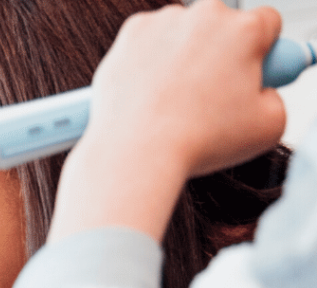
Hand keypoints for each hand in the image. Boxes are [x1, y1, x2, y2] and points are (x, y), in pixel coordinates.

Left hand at [50, 1, 285, 244]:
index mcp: (246, 30)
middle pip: (221, 27)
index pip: (266, 25)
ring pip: (182, 34)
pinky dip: (147, 63)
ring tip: (171, 103)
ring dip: (181, 58)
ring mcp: (166, 22)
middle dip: (217, 55)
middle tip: (204, 97)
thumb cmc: (198, 145)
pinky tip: (147, 95)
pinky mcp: (131, 33)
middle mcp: (207, 15)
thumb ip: (275, 98)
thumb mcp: (268, 128)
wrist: (136, 154)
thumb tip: (262, 90)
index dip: (258, 52)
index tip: (246, 74)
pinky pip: (148, 43)